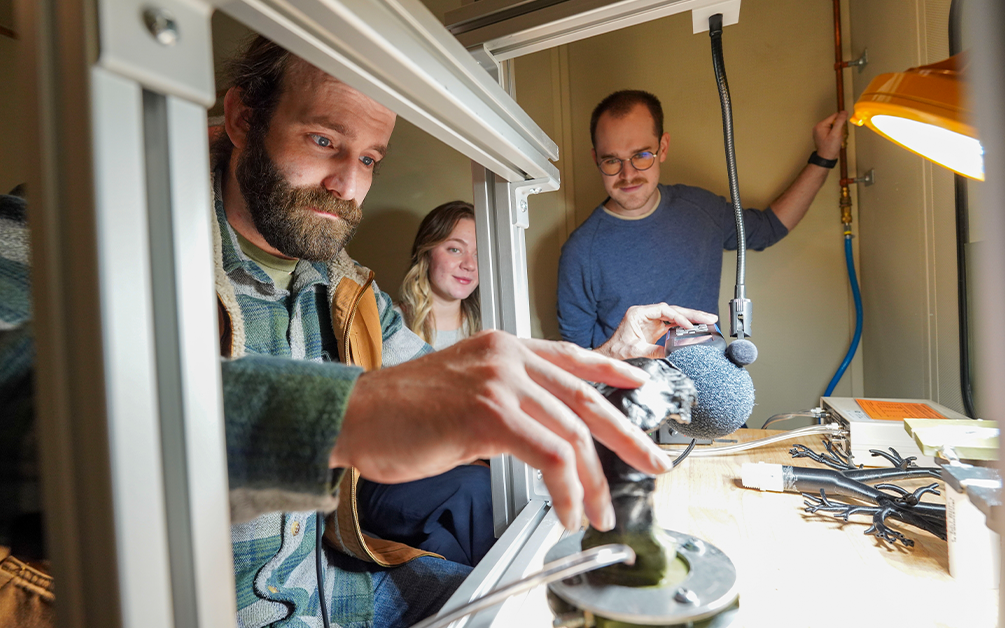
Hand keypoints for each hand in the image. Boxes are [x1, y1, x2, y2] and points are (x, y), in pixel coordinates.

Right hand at [329, 330, 672, 531]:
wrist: (351, 416)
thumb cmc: (395, 414)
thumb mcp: (460, 395)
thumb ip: (502, 405)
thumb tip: (536, 439)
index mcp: (502, 347)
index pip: (570, 355)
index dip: (611, 368)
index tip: (639, 381)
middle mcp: (506, 356)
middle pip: (585, 395)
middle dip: (626, 435)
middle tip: (653, 461)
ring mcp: (499, 381)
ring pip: (572, 432)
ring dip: (593, 481)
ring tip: (598, 512)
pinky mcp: (488, 412)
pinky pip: (548, 455)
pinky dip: (566, 489)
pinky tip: (566, 510)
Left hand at [595, 303, 717, 359]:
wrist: (609, 355)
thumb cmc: (616, 351)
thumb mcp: (635, 351)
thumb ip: (652, 351)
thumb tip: (671, 353)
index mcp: (638, 313)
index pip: (664, 310)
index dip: (678, 317)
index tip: (689, 326)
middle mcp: (646, 314)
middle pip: (673, 310)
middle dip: (692, 314)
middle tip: (710, 317)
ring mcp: (651, 320)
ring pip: (675, 316)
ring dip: (692, 318)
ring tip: (709, 321)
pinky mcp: (655, 328)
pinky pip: (673, 324)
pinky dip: (685, 326)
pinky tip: (697, 327)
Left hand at [813, 110, 847, 160]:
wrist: (826, 159)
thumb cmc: (830, 148)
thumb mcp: (836, 133)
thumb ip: (840, 121)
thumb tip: (844, 112)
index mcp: (820, 125)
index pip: (834, 116)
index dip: (840, 122)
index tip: (840, 130)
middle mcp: (819, 127)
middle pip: (834, 121)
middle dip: (839, 128)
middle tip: (838, 136)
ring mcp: (820, 131)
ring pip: (834, 126)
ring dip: (838, 132)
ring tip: (837, 139)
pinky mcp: (823, 135)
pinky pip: (832, 131)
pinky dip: (836, 134)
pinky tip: (835, 140)